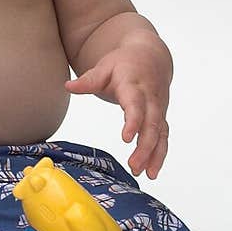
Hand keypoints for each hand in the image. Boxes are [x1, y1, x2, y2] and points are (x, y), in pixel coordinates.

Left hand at [65, 44, 169, 178]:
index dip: (133, 122)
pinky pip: (163, 137)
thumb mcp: (104, 67)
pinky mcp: (161, 116)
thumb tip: (68, 86)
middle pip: (152, 124)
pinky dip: (160, 154)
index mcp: (134, 85)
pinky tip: (152, 171)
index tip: (126, 139)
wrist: (150, 56)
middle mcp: (151, 98)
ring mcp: (159, 108)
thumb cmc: (124, 64)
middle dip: (145, 147)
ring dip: (155, 154)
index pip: (136, 105)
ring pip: (160, 133)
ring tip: (145, 174)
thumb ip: (88, 80)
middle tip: (134, 166)